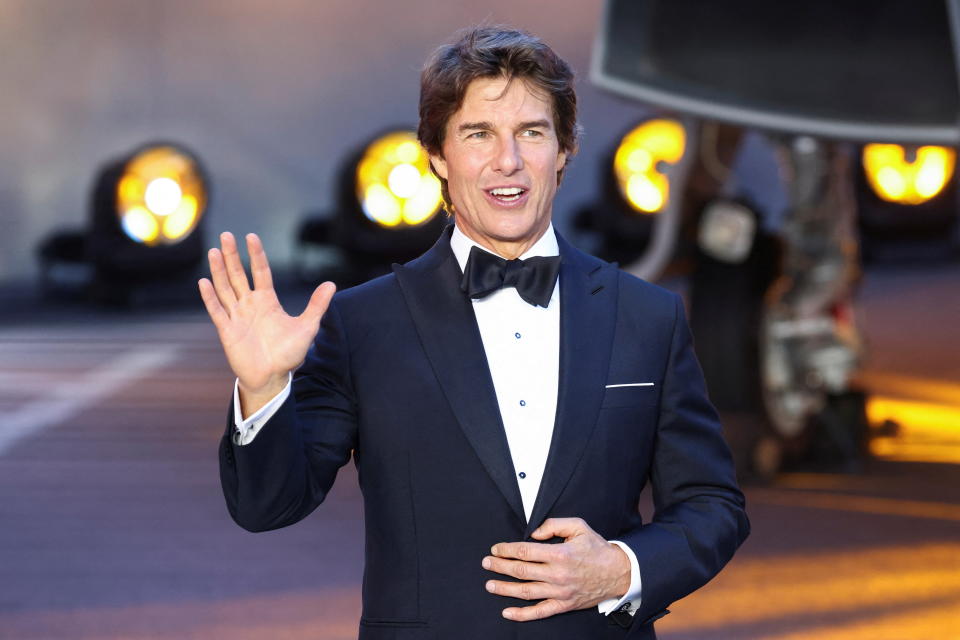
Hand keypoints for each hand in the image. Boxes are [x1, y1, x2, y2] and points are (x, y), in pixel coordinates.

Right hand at [198, 232, 334, 412]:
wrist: (273, 377)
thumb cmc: (289, 353)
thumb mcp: (307, 327)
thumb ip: (317, 305)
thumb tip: (332, 284)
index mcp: (268, 300)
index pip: (261, 272)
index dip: (256, 255)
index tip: (251, 237)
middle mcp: (250, 304)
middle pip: (239, 275)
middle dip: (232, 256)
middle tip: (226, 235)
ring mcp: (237, 316)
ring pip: (225, 288)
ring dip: (219, 270)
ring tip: (214, 251)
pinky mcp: (227, 330)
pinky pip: (217, 311)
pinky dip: (210, 297)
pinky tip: (204, 282)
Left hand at [482, 517, 631, 621]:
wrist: (618, 572)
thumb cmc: (597, 549)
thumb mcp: (578, 527)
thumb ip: (553, 525)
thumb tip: (533, 533)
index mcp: (559, 554)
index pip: (525, 551)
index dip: (506, 550)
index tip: (496, 549)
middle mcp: (557, 574)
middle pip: (521, 571)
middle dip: (499, 567)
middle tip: (486, 563)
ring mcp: (559, 592)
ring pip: (525, 592)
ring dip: (504, 589)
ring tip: (490, 585)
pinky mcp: (564, 605)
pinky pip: (539, 612)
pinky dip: (521, 614)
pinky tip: (507, 612)